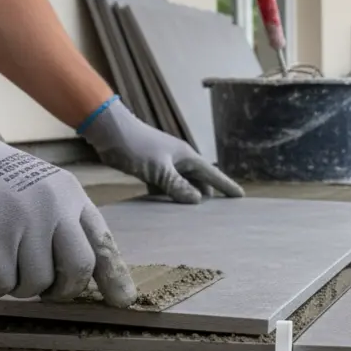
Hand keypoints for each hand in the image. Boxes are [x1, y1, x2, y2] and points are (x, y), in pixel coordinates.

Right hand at [0, 99, 136, 305]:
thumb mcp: (37, 187)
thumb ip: (60, 220)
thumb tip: (80, 274)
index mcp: (70, 194)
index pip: (102, 241)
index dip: (114, 276)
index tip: (122, 300)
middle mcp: (54, 206)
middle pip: (78, 269)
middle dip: (61, 290)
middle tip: (41, 289)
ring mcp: (25, 221)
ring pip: (36, 284)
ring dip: (15, 286)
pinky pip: (1, 286)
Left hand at [78, 97, 244, 202]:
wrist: (110, 132)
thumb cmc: (137, 146)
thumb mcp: (159, 169)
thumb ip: (177, 186)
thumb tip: (196, 200)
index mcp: (187, 157)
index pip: (212, 174)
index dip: (226, 186)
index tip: (240, 196)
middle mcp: (180, 161)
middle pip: (199, 182)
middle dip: (206, 197)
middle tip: (214, 217)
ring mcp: (165, 165)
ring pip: (181, 185)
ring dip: (184, 198)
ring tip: (190, 218)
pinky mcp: (151, 169)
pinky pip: (164, 187)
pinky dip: (166, 197)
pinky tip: (164, 209)